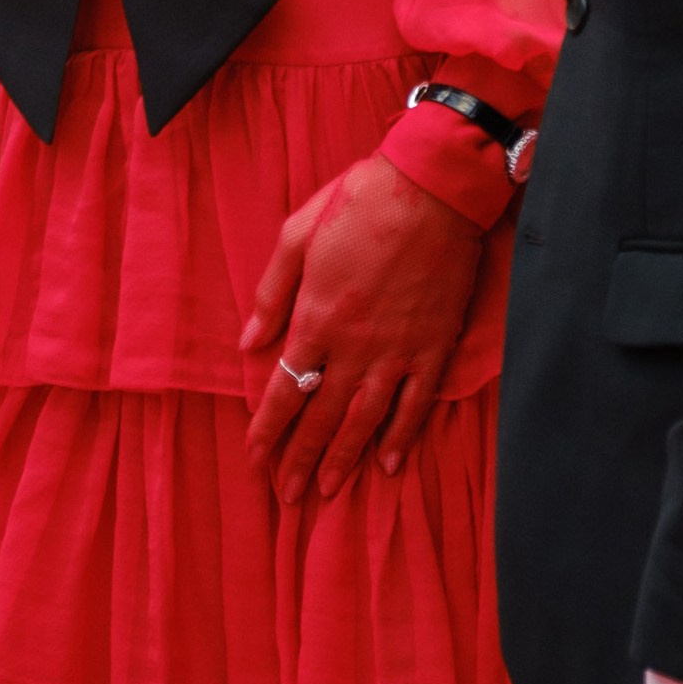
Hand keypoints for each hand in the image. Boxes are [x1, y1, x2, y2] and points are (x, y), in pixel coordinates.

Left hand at [240, 151, 483, 501]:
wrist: (430, 189)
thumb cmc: (359, 201)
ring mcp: (397, 351)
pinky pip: (415, 404)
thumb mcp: (296, 234)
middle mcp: (354, 346)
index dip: (268, 429)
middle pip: (322, 415)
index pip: (284, 389)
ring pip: (366, 419)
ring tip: (327, 489)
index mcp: (316, 318)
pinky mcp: (433, 346)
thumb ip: (272, 293)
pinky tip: (387, 464)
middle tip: (288, 495)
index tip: (255, 458)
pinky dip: (401, 437)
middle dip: (301, 457)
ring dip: (344, 457)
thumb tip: (248, 343)